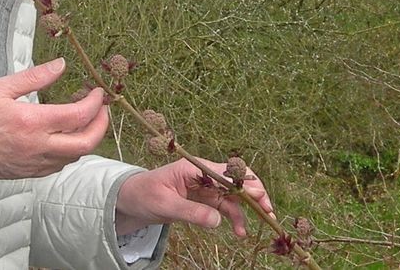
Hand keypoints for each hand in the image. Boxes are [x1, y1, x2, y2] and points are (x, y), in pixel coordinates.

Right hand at [0, 58, 108, 179]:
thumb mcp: (0, 87)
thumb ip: (34, 77)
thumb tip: (61, 65)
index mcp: (32, 122)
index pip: (79, 116)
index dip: (95, 103)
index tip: (97, 91)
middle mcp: (38, 147)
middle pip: (86, 144)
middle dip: (101, 125)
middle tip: (100, 108)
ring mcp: (33, 164)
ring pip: (73, 157)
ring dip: (86, 138)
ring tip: (81, 118)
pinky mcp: (26, 173)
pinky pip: (57, 166)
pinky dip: (69, 151)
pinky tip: (62, 136)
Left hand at [114, 157, 273, 235]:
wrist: (131, 200)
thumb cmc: (144, 195)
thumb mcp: (164, 205)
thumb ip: (192, 212)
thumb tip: (218, 220)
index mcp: (194, 168)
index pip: (226, 171)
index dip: (245, 183)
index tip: (259, 197)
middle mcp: (203, 174)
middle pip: (235, 181)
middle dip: (254, 194)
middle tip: (268, 212)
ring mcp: (205, 187)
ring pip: (233, 196)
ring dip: (245, 211)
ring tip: (252, 229)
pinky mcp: (203, 199)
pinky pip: (224, 206)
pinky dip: (233, 217)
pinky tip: (239, 231)